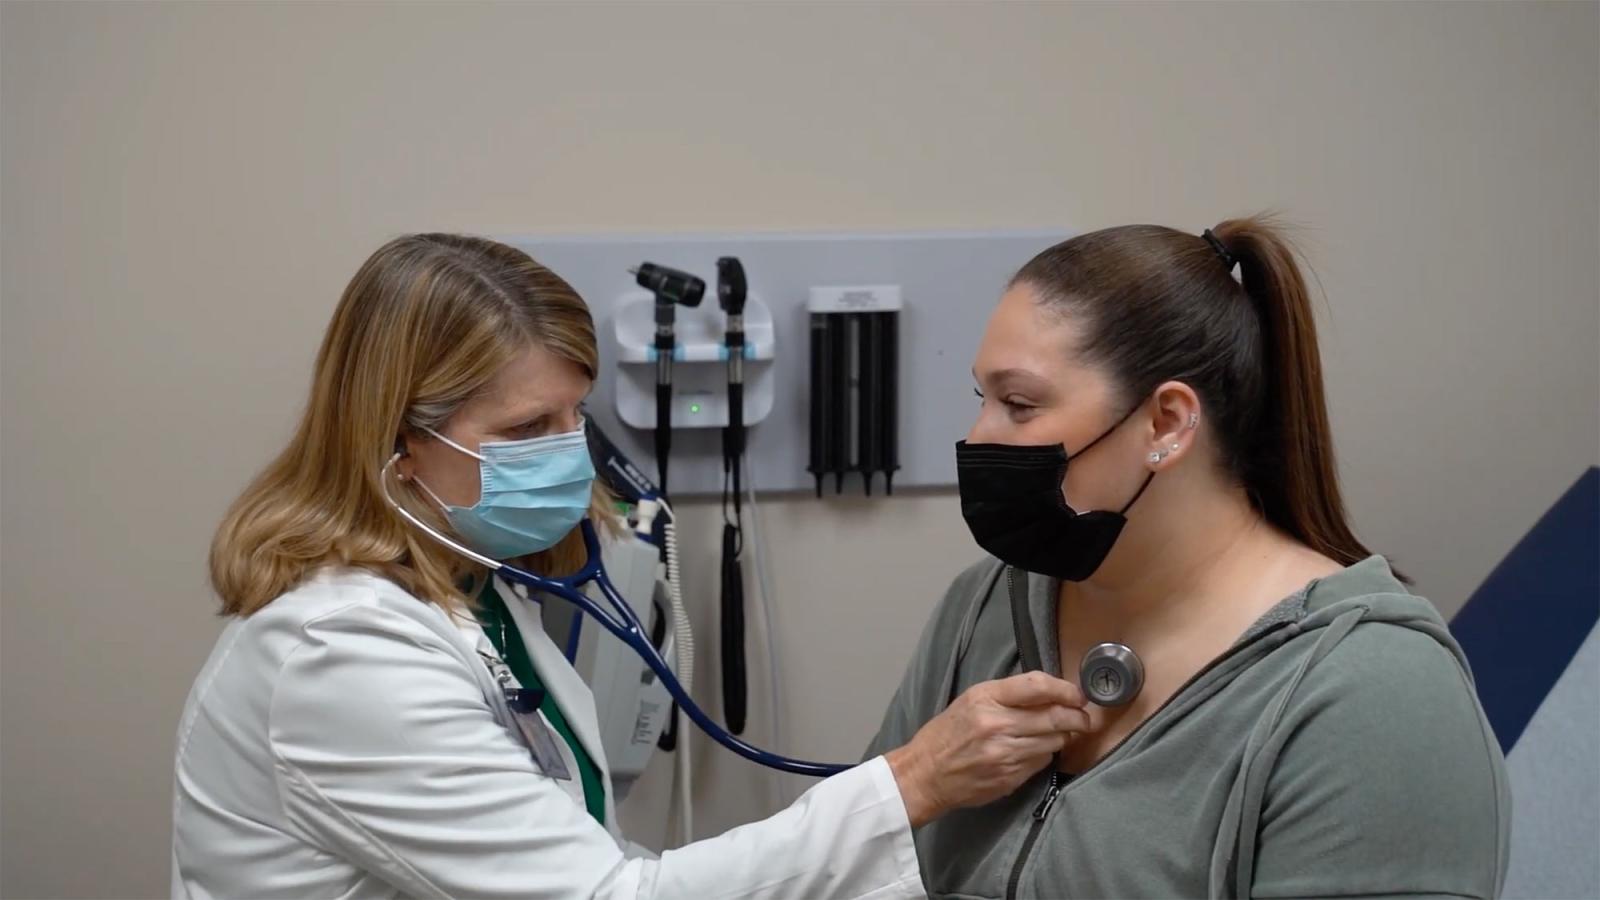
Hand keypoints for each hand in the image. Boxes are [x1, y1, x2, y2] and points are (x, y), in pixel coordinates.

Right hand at [885, 672, 1090, 826]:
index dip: (1065, 689)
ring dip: (1062, 737)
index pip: (1037, 686)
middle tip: (1084, 717)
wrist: (925, 774)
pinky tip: (1033, 751)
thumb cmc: (947, 734)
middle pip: (1055, 717)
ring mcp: (1004, 754)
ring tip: (1058, 733)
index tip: (1078, 694)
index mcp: (985, 698)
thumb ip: (1008, 695)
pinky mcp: (1009, 778)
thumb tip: (1051, 694)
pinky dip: (1044, 754)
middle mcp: (997, 725)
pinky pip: (1041, 762)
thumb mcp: (971, 700)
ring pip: (1054, 741)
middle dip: (1077, 717)